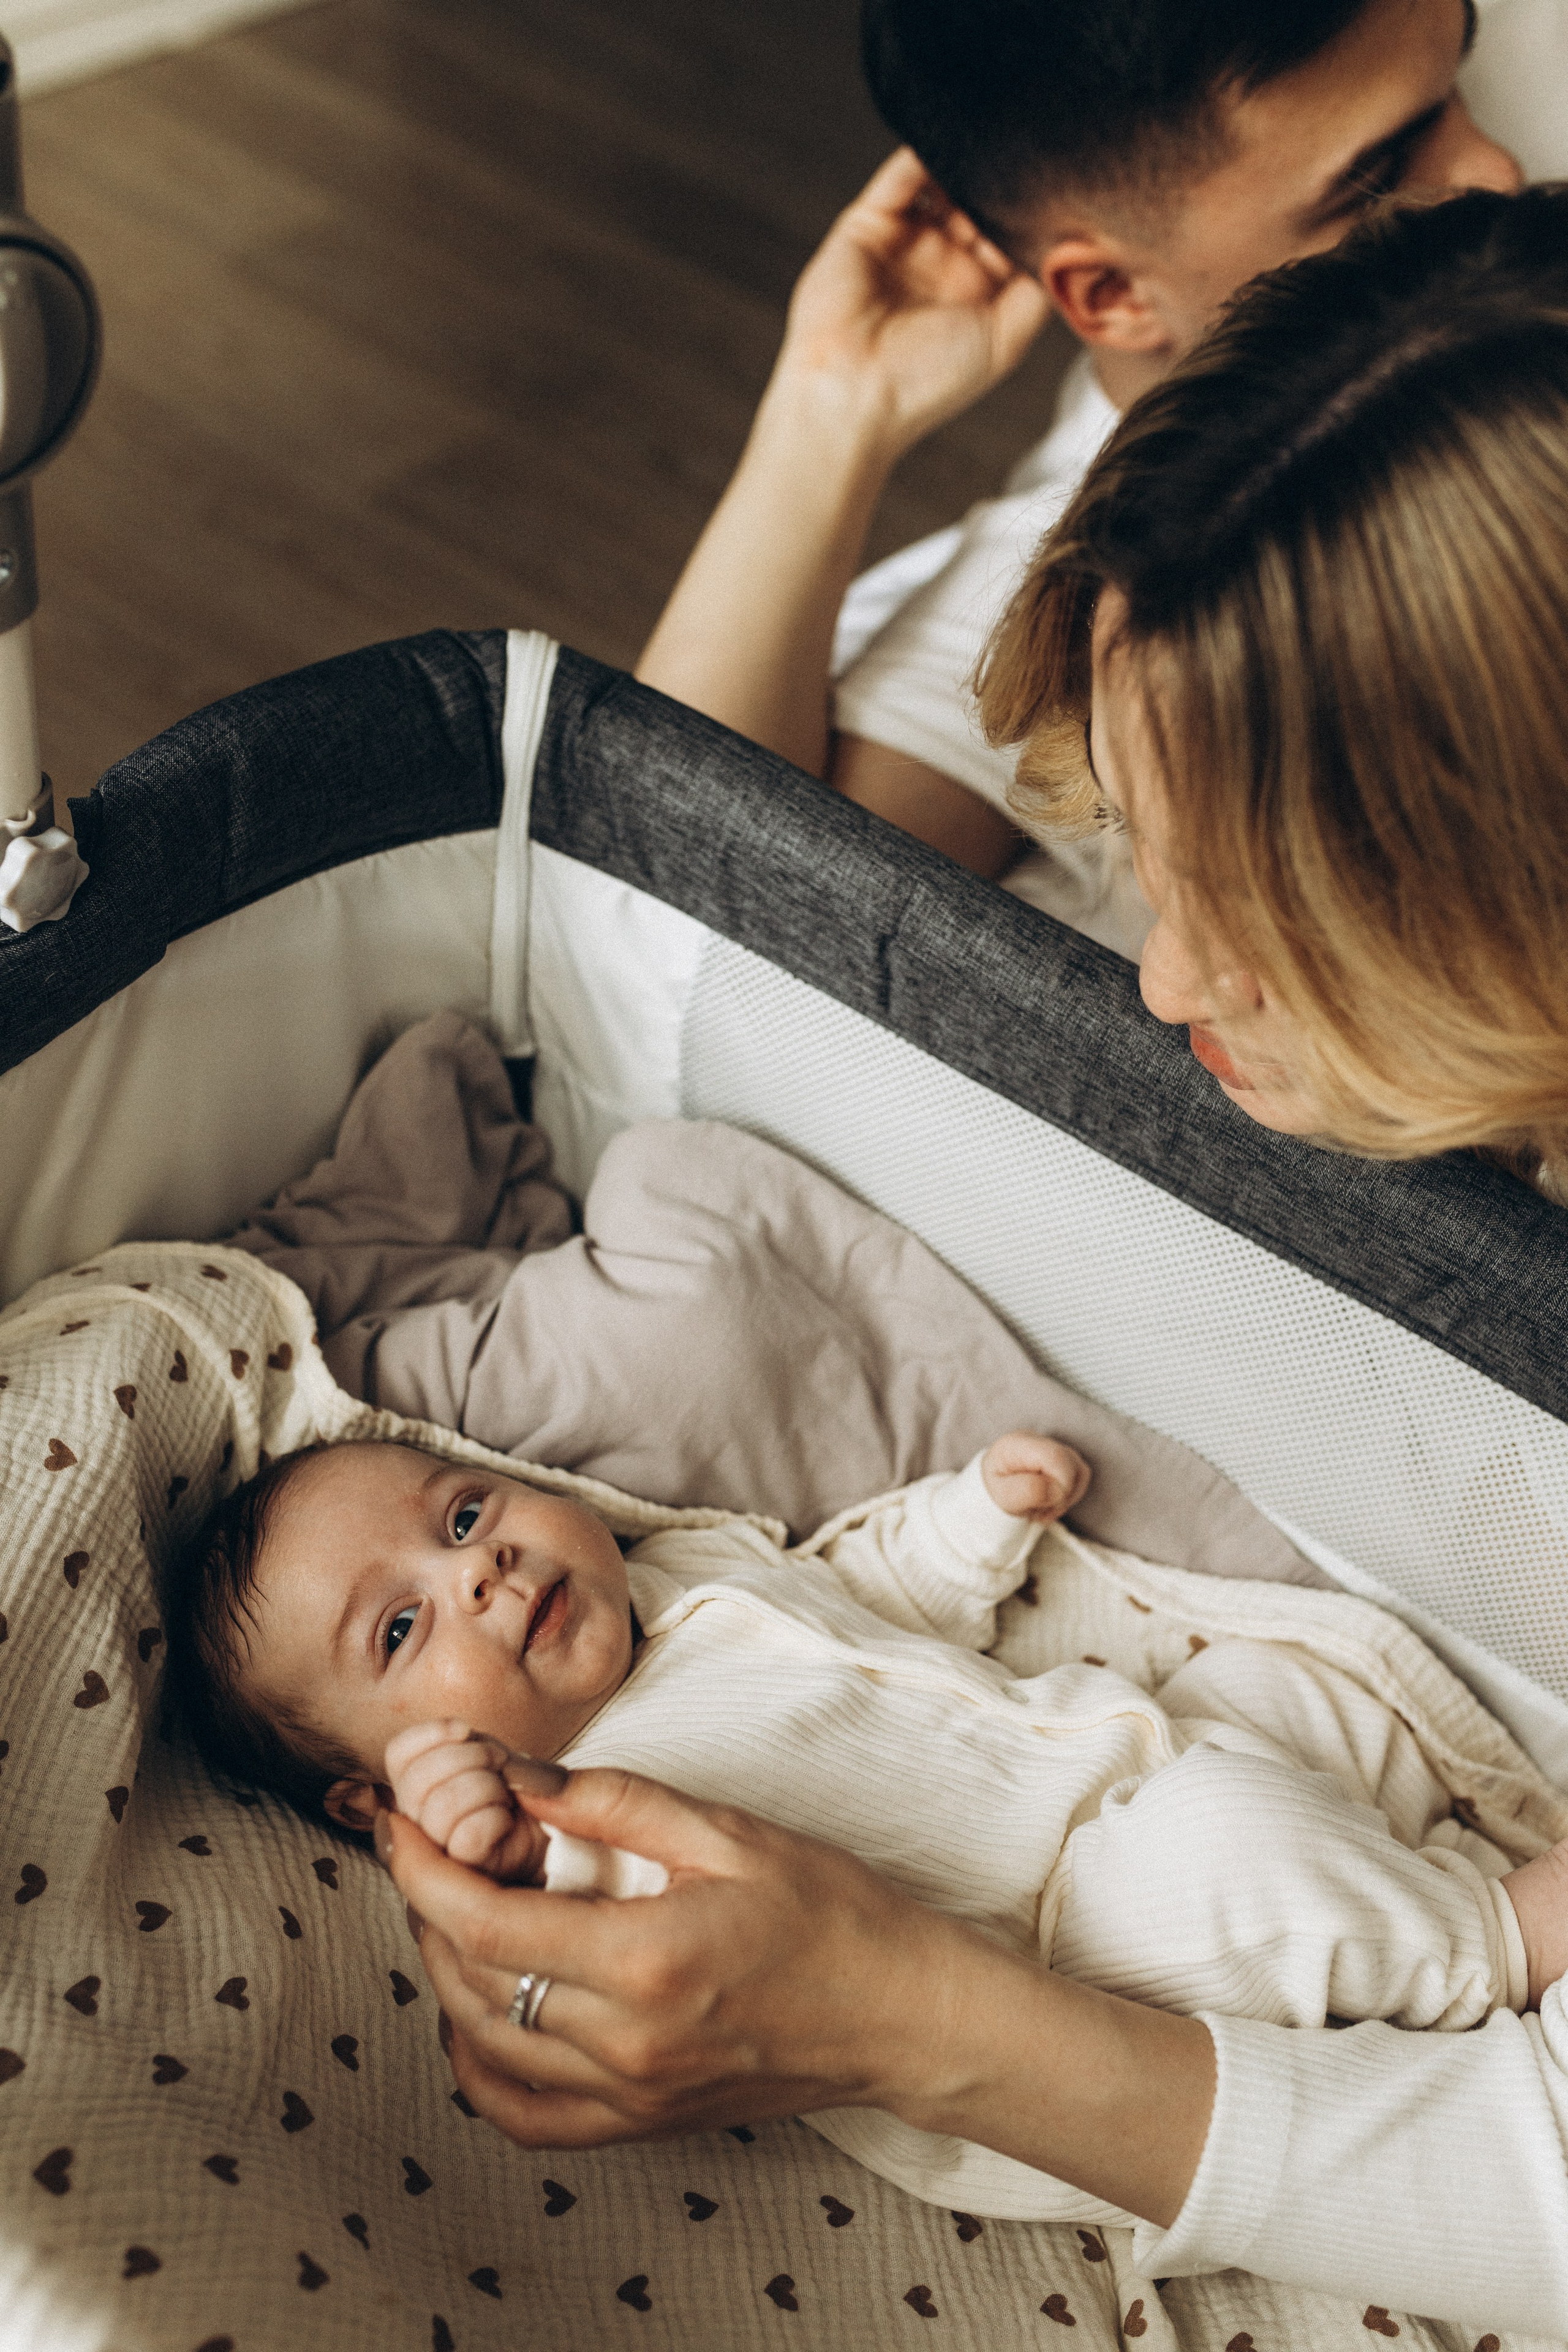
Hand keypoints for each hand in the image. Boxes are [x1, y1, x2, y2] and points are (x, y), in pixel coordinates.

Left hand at [379, 1759, 1212, 2224]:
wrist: (902, 2013)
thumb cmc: (829, 1910)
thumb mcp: (722, 1830)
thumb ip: (606, 1804)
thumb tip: (509, 1775)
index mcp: (644, 1961)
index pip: (484, 1921)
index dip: (421, 1867)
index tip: (398, 1819)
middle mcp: (624, 2043)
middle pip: (469, 1982)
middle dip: (424, 1907)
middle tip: (422, 1845)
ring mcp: (629, 2096)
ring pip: (482, 2047)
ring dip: (444, 1976)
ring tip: (452, 1910)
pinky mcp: (640, 2124)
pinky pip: (522, 2113)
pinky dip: (480, 2062)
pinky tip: (484, 2008)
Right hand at [385, 1721, 547, 1882]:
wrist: (547, 1829)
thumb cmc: (514, 1790)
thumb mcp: (488, 1753)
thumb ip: (466, 1742)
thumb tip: (462, 1731)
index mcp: (415, 1787)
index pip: (398, 1753)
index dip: (428, 1735)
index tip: (464, 1729)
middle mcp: (415, 1820)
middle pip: (416, 1778)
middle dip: (469, 1756)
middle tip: (498, 1761)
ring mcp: (435, 1850)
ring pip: (442, 1805)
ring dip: (487, 1787)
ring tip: (505, 1794)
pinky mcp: (462, 1871)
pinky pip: (470, 1833)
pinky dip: (497, 1817)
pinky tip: (506, 1820)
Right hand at [775, 147, 1049, 457]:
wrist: (855, 393)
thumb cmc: (930, 380)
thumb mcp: (1007, 340)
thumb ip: (1037, 291)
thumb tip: (1064, 242)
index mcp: (977, 294)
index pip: (1012, 236)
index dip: (1032, 213)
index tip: (1059, 187)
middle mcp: (943, 264)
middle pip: (980, 203)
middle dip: (1002, 182)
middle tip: (1029, 155)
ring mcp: (906, 241)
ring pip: (942, 184)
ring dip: (965, 163)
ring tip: (993, 142)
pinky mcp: (868, 223)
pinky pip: (899, 177)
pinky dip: (921, 154)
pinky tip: (949, 141)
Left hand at [981, 1432, 1091, 1520]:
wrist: (994, 1488)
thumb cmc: (998, 1490)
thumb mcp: (1004, 1496)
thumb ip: (1028, 1491)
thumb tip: (1057, 1490)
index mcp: (1017, 1445)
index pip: (1056, 1456)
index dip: (1062, 1484)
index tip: (1048, 1503)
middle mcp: (1037, 1440)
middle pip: (1070, 1463)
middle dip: (1061, 1494)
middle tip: (1040, 1511)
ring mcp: (1052, 1447)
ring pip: (1079, 1471)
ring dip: (1065, 1497)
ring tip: (1043, 1509)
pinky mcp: (1063, 1458)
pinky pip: (1079, 1477)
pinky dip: (1069, 1495)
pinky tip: (1051, 1504)